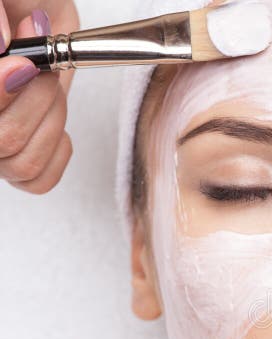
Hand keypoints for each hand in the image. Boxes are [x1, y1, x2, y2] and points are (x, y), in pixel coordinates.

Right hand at [0, 0, 78, 192]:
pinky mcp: (16, 156)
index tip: (26, 62)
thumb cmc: (17, 2)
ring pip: (19, 162)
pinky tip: (54, 118)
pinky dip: (57, 148)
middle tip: (42, 63)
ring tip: (48, 82)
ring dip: (50, 118)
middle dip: (34, 99)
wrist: (35, 8)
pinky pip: (36, 180)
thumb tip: (0, 44)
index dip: (1, 92)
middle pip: (2, 142)